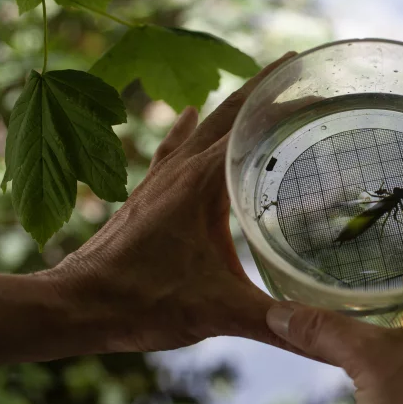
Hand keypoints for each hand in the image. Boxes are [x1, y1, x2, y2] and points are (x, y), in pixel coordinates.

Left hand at [47, 52, 301, 354]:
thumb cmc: (142, 302)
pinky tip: (190, 113)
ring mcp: (162, 178)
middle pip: (229, 112)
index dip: (288, 102)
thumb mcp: (218, 313)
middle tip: (301, 68)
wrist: (78, 305)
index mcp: (203, 183)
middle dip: (266, 86)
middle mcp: (182, 169)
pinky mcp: (148, 192)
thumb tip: (325, 336)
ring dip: (234, 104)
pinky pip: (175, 147)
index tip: (319, 84)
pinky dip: (190, 128)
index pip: (252, 126)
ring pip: (203, 124)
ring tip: (262, 88)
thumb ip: (274, 323)